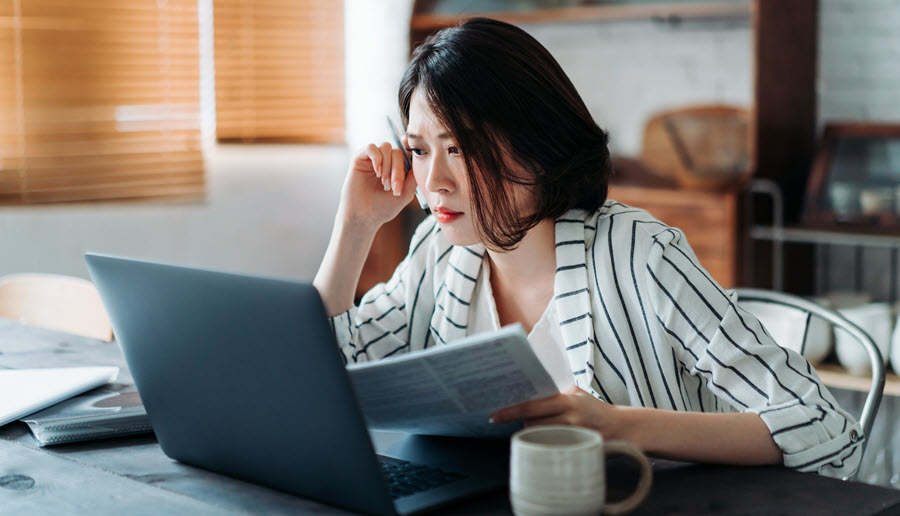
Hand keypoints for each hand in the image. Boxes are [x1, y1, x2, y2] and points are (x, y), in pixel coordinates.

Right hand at [338, 142, 418, 229]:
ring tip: (384, 183)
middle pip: (397, 152)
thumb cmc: (382, 208)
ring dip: (387, 165)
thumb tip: (419, 163)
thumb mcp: (405, 194)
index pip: (407, 155)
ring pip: (386, 148)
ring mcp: (372, 159)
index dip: (410, 160)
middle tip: (393, 187)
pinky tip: (377, 172)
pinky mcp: (359, 159)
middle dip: (398, 170)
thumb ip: (413, 178)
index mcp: (396, 169)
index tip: (408, 174)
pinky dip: (376, 158)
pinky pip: (371, 147)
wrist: (363, 217)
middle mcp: (385, 162)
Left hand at [490, 386, 623, 437]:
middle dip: (524, 423)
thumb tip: (529, 394)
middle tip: (521, 422)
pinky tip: (548, 440)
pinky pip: (552, 446)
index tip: (494, 416)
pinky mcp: (577, 446)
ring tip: (542, 429)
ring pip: (540, 435)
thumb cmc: (594, 409)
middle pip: (532, 423)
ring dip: (535, 433)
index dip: (511, 411)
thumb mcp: (576, 394)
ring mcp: (574, 432)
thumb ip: (555, 394)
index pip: (532, 405)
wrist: (622, 427)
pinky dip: (546, 442)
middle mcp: (569, 416)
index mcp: (566, 399)